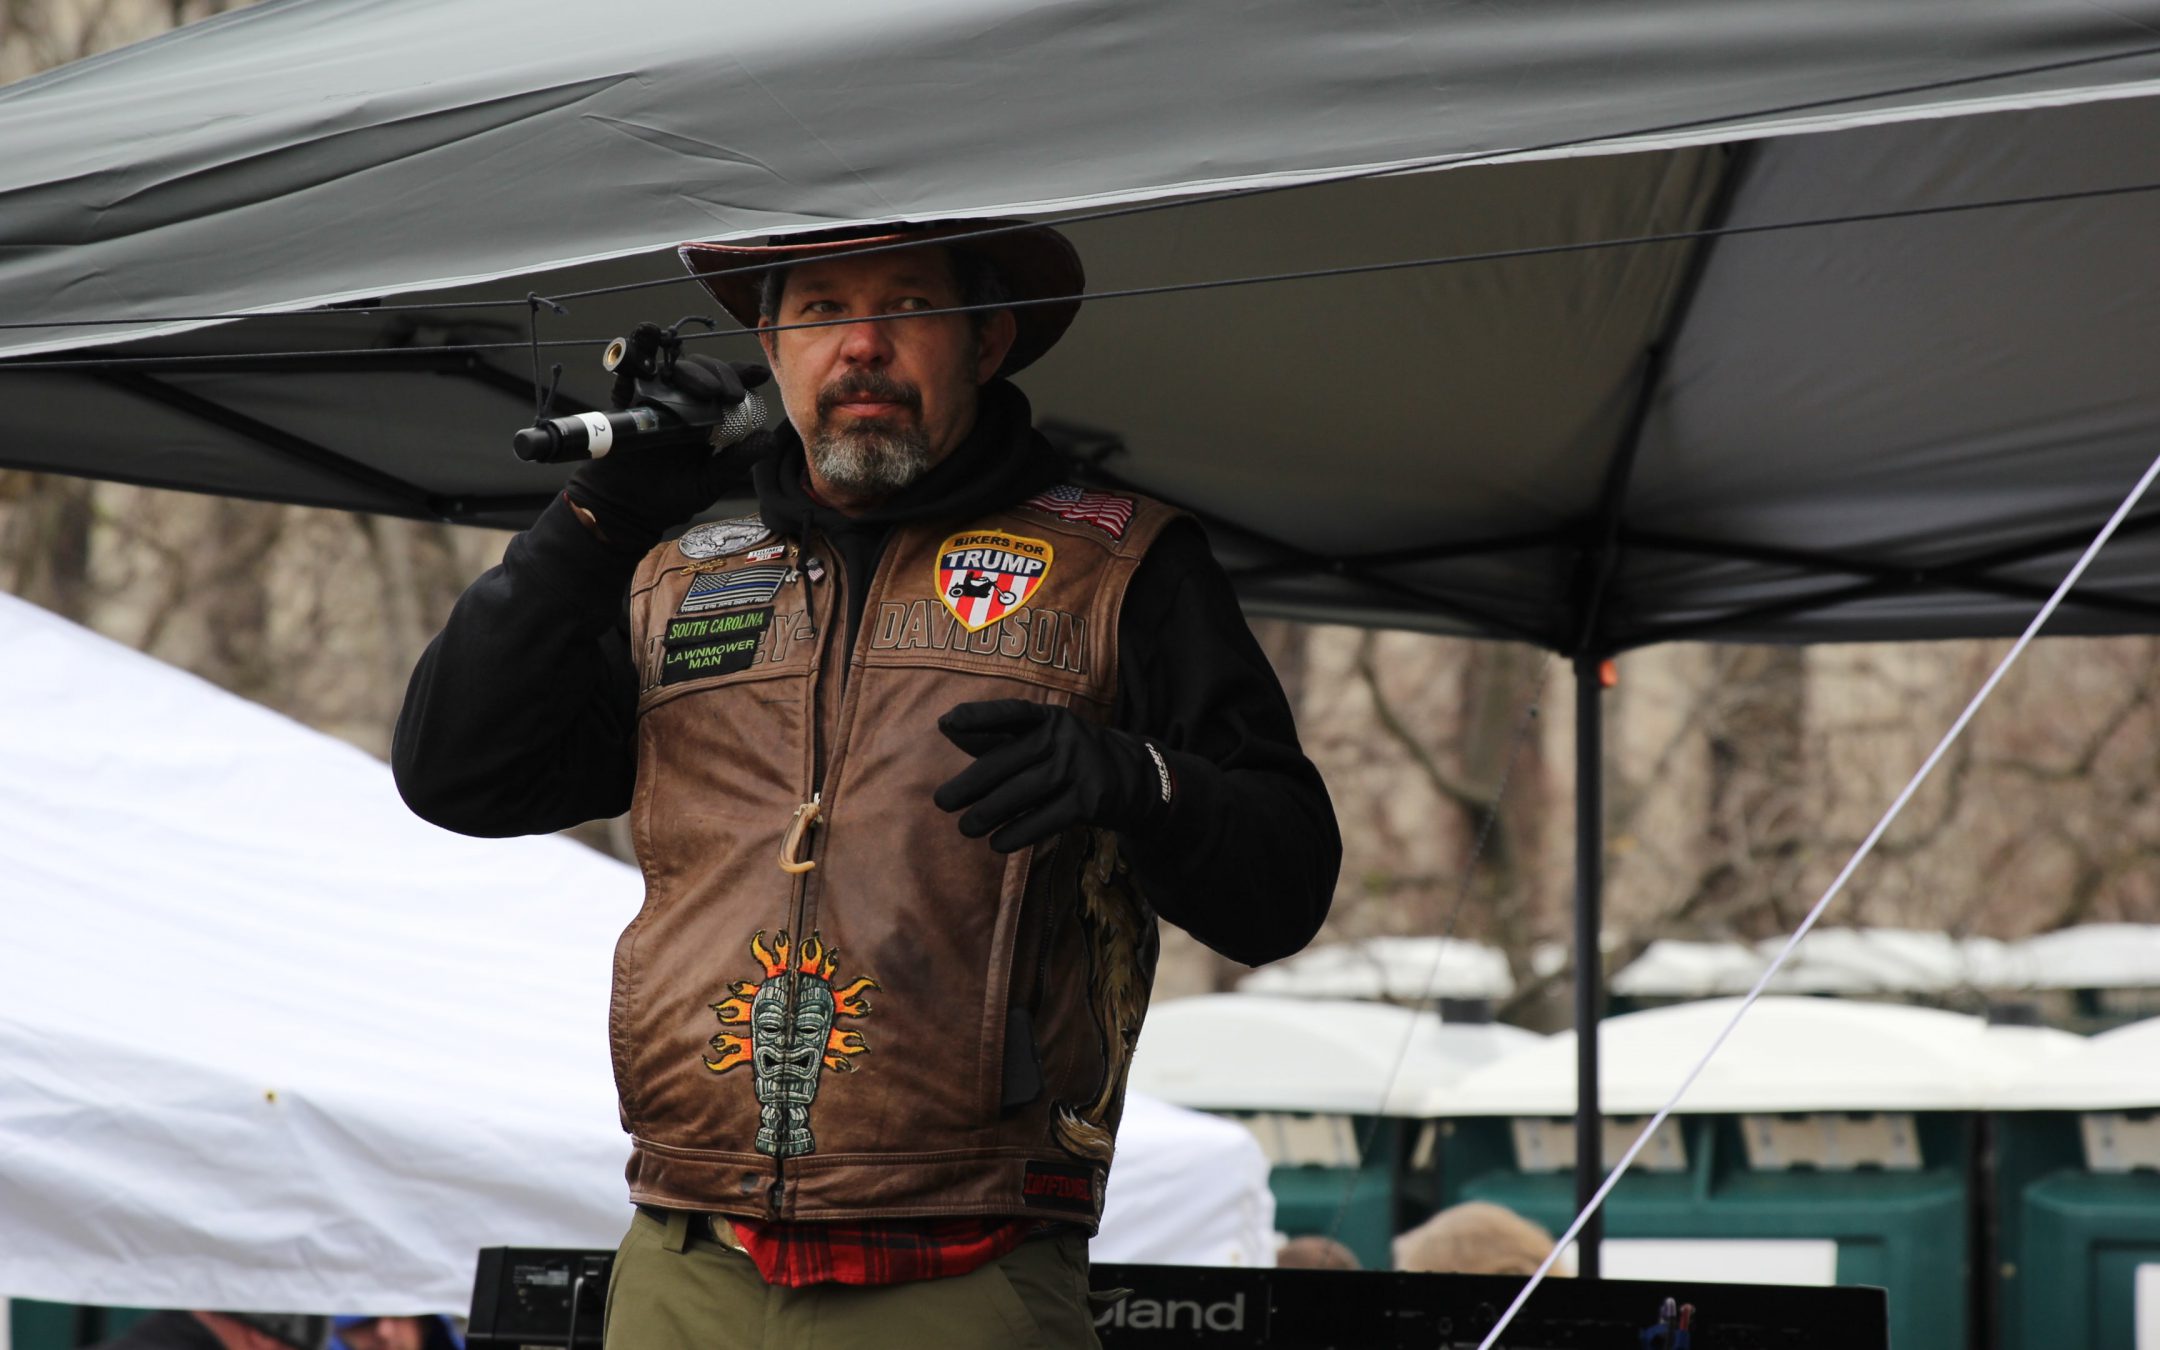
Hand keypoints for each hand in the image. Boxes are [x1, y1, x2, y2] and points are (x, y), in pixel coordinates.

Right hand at [567, 355, 771, 553]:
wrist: (629, 511)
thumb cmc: (672, 496)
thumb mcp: (711, 481)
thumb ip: (738, 460)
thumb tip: (769, 439)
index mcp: (707, 417)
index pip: (727, 387)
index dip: (742, 375)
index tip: (760, 374)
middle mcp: (682, 403)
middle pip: (702, 371)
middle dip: (717, 374)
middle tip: (726, 394)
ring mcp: (655, 400)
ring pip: (672, 368)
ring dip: (687, 366)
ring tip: (696, 381)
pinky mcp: (626, 403)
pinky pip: (629, 374)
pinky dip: (635, 354)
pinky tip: (646, 341)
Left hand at [933, 699, 1173, 852]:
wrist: (1133, 779)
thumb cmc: (1068, 758)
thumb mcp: (1040, 739)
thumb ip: (996, 736)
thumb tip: (946, 725)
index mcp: (1048, 718)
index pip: (1011, 713)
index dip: (980, 716)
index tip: (948, 721)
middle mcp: (1064, 737)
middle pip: (1009, 760)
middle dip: (971, 783)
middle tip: (942, 802)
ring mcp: (1079, 768)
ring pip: (1024, 792)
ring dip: (989, 813)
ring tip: (966, 827)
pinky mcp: (1090, 800)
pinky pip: (1046, 819)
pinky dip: (1018, 833)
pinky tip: (997, 844)